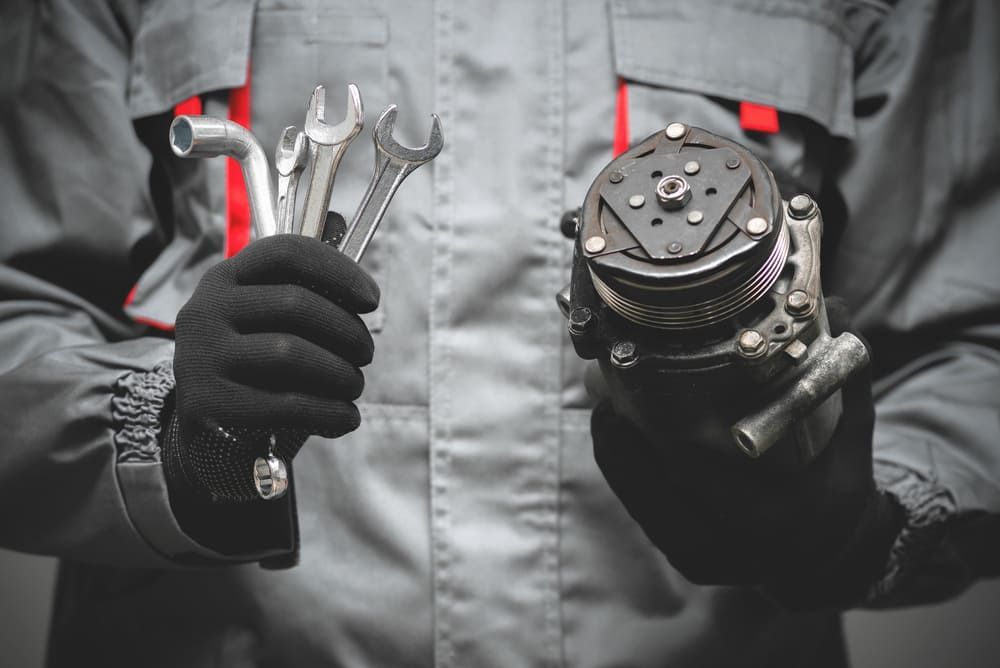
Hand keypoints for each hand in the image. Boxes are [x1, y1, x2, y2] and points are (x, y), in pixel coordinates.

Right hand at [164, 235, 378, 504]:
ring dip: (341, 373)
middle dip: (347, 331)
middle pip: (296, 304)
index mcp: (225, 280)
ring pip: (291, 353)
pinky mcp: (208, 403)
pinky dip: (329, 411)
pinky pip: (285, 404)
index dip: (338, 269)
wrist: (206, 437)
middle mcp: (206, 311)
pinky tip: (346, 416)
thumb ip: (301, 279)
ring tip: (354, 385)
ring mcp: (201, 357)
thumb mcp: (270, 320)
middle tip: (366, 353)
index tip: (371, 298)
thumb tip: (336, 219)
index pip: (285, 252)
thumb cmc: (255, 370)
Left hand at [592, 299, 903, 608]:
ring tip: (604, 404)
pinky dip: (623, 473)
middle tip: (608, 390)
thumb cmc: (839, 488)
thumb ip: (843, 373)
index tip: (639, 387)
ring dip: (617, 452)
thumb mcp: (851, 434)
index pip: (698, 473)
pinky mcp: (682, 558)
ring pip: (639, 501)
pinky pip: (640, 512)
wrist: (834, 555)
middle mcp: (731, 549)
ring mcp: (701, 559)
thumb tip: (832, 302)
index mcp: (772, 520)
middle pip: (653, 489)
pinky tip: (614, 435)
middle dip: (624, 437)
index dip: (660, 431)